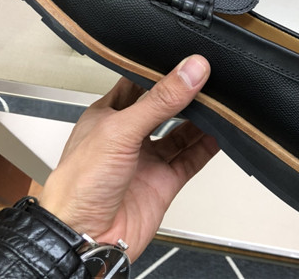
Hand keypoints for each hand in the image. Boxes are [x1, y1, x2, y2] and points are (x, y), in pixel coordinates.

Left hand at [39, 55, 218, 261]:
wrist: (85, 238)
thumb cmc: (79, 185)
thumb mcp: (121, 129)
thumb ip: (159, 100)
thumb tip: (190, 71)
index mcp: (108, 116)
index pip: (137, 84)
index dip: (159, 72)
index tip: (184, 59)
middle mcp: (128, 136)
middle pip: (163, 108)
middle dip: (184, 95)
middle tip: (207, 79)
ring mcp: (147, 159)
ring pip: (180, 133)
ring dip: (200, 120)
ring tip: (219, 103)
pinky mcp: (163, 182)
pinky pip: (191, 159)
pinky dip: (207, 147)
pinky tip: (220, 134)